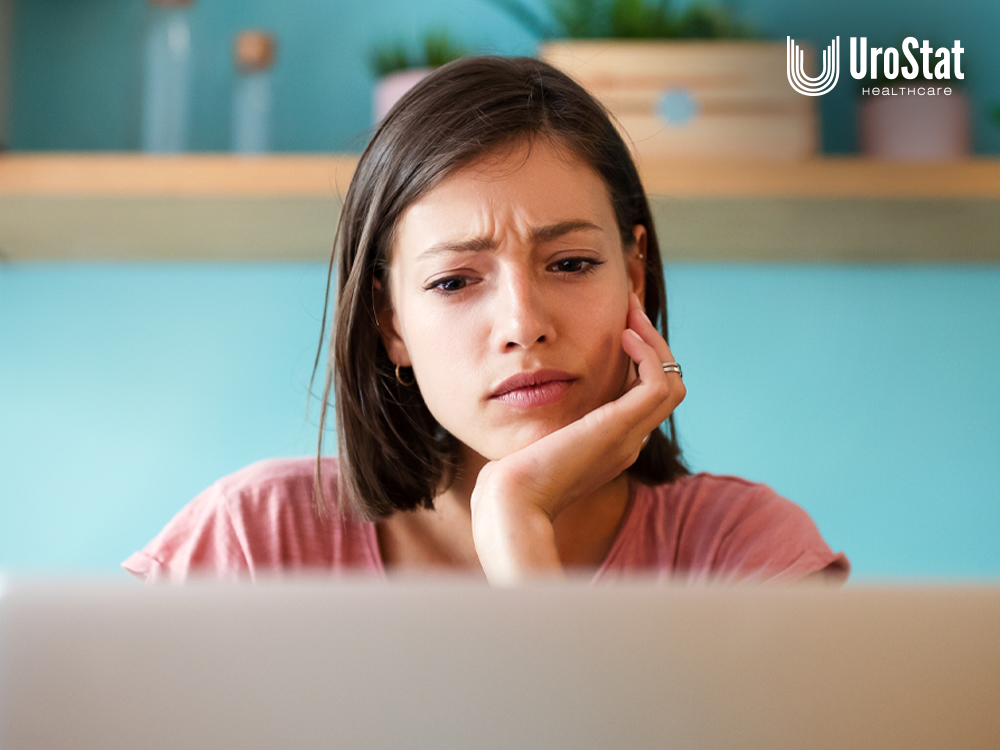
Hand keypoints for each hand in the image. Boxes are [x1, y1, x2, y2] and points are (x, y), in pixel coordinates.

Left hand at [470, 291, 685, 583]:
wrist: (513, 502)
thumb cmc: (511, 478)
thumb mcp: (535, 441)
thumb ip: (547, 422)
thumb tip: (530, 394)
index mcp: (612, 446)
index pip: (644, 399)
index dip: (638, 361)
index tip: (617, 327)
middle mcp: (629, 442)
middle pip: (666, 387)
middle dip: (652, 344)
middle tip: (629, 308)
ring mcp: (630, 437)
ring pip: (671, 382)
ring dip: (655, 342)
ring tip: (630, 312)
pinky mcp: (622, 428)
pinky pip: (659, 384)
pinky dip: (648, 355)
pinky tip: (622, 335)